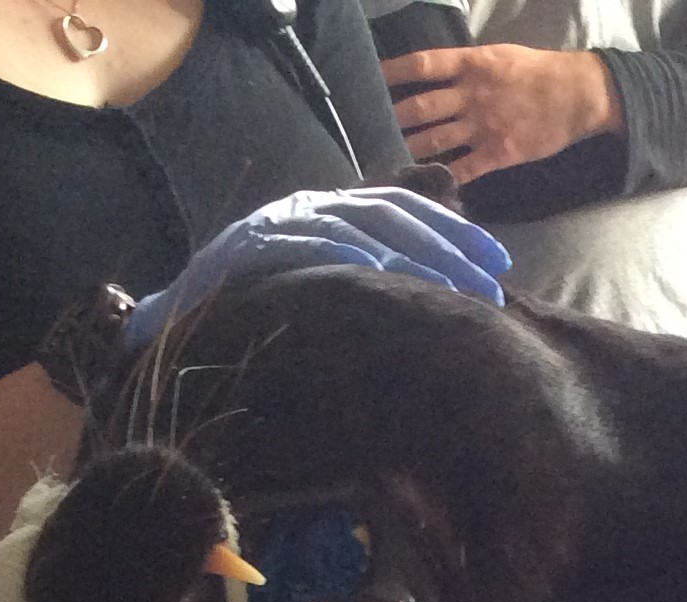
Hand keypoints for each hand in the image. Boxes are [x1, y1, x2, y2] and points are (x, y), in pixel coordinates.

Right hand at [124, 187, 510, 349]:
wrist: (186, 311)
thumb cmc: (267, 301)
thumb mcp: (329, 280)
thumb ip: (375, 273)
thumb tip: (442, 293)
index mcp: (334, 210)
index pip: (405, 207)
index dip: (455, 230)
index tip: (500, 261)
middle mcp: (313, 205)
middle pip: (393, 214)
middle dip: (448, 248)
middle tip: (490, 287)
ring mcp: (283, 220)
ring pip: (359, 225)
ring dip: (411, 255)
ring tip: (450, 287)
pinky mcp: (254, 245)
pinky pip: (306, 245)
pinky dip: (343, 254)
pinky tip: (377, 273)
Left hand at [380, 45, 625, 185]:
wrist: (577, 95)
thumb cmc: (537, 71)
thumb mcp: (498, 55)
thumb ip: (466, 66)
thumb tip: (435, 73)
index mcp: (471, 65)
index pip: (422, 65)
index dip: (392, 73)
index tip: (370, 80)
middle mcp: (471, 95)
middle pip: (420, 107)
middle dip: (393, 118)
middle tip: (370, 127)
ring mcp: (484, 126)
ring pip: (435, 139)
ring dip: (409, 148)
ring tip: (388, 154)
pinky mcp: (498, 152)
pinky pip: (464, 167)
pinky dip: (444, 175)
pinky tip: (425, 181)